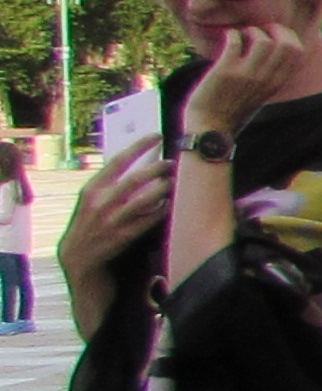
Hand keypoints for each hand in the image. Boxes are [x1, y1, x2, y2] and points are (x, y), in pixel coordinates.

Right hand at [57, 138, 166, 283]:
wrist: (79, 254)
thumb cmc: (90, 219)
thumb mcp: (92, 197)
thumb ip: (111, 181)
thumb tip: (139, 159)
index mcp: (93, 188)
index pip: (119, 160)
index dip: (140, 146)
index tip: (156, 136)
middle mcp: (101, 203)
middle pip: (135, 180)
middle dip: (156, 169)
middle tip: (170, 162)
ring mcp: (113, 220)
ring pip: (143, 200)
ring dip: (162, 189)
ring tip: (172, 182)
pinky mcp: (124, 236)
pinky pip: (148, 220)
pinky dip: (160, 210)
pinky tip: (168, 203)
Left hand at [185, 22, 305, 136]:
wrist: (210, 126)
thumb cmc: (233, 107)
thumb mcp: (261, 93)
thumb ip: (270, 74)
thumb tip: (272, 48)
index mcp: (277, 83)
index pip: (298, 51)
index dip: (288, 35)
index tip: (274, 35)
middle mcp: (266, 79)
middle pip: (286, 44)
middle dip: (274, 29)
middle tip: (259, 31)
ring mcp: (246, 75)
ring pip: (263, 41)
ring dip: (252, 31)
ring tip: (242, 35)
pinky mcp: (225, 72)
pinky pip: (235, 42)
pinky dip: (232, 34)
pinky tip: (227, 38)